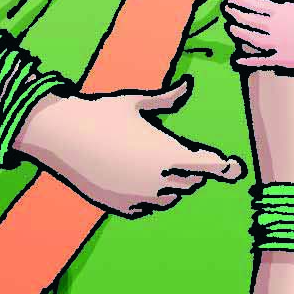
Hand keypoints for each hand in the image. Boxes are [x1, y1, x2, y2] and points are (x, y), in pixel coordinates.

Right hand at [16, 80, 245, 216]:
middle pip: (192, 182)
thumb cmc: (100, 112)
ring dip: (173, 185)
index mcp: (168, 155)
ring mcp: (139, 198)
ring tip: (159, 165)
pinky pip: (147, 208)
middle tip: (188, 156)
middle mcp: (158, 181)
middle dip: (193, 169)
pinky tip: (140, 181)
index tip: (235, 167)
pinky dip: (150, 197)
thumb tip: (189, 84)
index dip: (225, 167)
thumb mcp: (136, 102)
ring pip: (171, 198)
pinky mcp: (121, 208)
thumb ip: (168, 98)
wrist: (58, 136)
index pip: (209, 167)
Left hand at [224, 0, 293, 75]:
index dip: (240, 1)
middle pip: (248, 19)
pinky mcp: (282, 60)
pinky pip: (260, 60)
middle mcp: (275, 27)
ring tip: (230, 27)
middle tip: (226, 9)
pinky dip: (247, 60)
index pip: (254, 4)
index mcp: (282, 9)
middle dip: (234, 14)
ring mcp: (276, 44)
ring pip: (249, 38)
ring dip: (237, 32)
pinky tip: (237, 59)